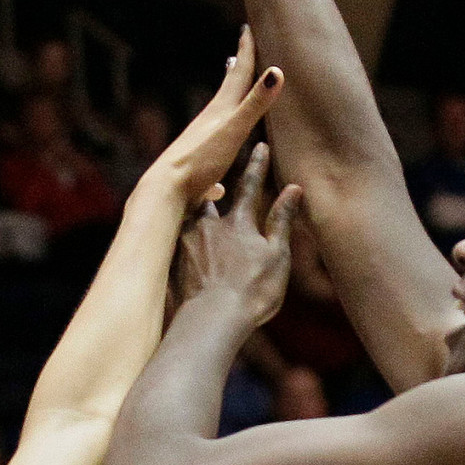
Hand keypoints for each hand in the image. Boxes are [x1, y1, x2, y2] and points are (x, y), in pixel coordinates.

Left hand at [147, 29, 284, 207]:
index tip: (248, 27)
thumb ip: (255, 104)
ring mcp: (202, 140)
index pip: (238, 73)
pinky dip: (223, 143)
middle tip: (241, 48)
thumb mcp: (233, 131)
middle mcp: (209, 120)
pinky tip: (222, 157)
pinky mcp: (199, 162)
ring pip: (220, 114)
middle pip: (228, 88)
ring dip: (230, 99)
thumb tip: (276, 72)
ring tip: (232, 91)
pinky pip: (216, 147)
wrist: (164, 190)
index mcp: (220, 109)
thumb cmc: (199, 161)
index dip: (246, 50)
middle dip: (238, 68)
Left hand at [173, 143, 301, 333]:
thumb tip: (293, 189)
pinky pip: (175, 239)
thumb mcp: (277, 255)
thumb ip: (281, 221)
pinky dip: (180, 235)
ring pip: (189, 217)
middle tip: (212, 174)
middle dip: (214, 185)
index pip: (249, 186)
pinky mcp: (172, 261)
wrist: (210, 319)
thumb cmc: (251, 291)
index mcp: (238, 222)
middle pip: (210, 197)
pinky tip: (180, 242)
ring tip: (198, 211)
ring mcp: (187, 242)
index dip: (257, 165)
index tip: (260, 145)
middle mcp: (208, 225)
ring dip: (195, 210)